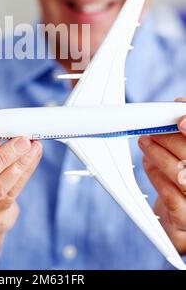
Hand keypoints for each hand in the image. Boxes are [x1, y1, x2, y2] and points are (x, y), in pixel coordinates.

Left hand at [139, 98, 185, 252]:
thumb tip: (179, 106)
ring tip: (145, 142)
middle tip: (152, 129)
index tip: (179, 120)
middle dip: (169, 140)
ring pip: (180, 176)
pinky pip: (170, 195)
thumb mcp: (185, 151)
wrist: (184, 219)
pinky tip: (148, 164)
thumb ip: (184, 132)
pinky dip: (155, 176)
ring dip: (158, 155)